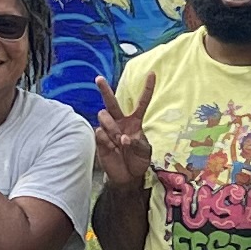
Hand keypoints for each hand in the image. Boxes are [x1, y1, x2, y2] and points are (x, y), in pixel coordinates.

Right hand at [91, 74, 151, 194]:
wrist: (127, 176)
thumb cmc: (138, 161)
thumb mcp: (145, 152)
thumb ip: (137, 144)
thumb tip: (123, 138)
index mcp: (135, 122)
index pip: (142, 103)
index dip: (147, 89)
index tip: (152, 73)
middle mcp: (120, 122)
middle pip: (111, 102)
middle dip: (104, 90)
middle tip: (99, 78)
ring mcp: (108, 129)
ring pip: (104, 116)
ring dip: (111, 127)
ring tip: (118, 141)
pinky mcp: (99, 139)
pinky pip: (99, 132)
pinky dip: (106, 140)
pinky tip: (111, 148)